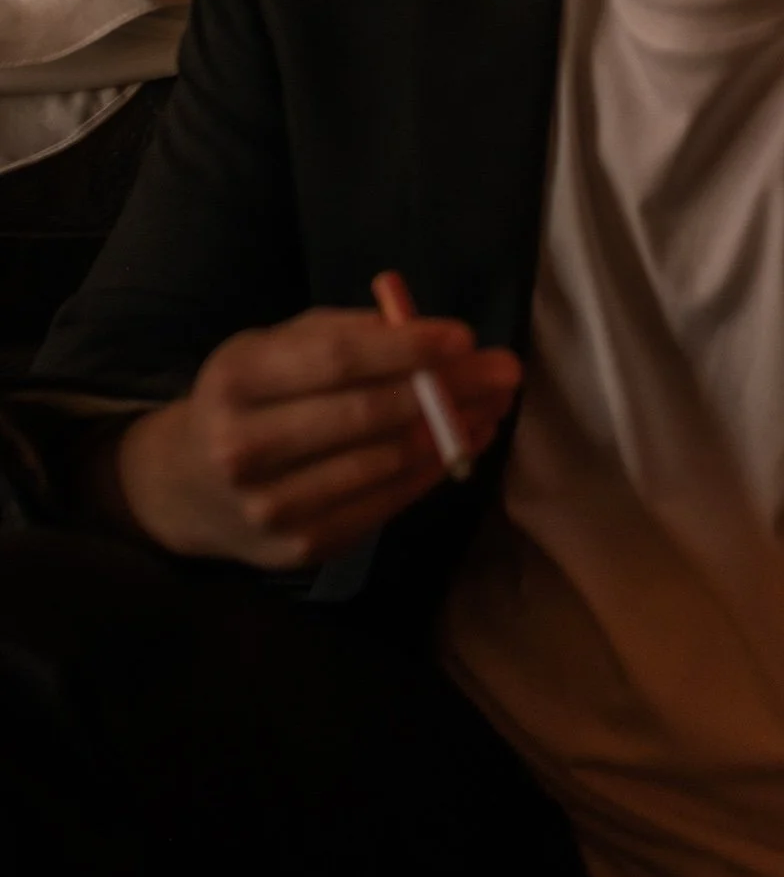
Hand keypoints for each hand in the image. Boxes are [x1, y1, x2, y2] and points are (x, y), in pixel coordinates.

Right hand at [105, 306, 521, 569]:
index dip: (407, 348)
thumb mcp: (273, 346)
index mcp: (238, 379)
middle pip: (368, 414)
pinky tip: (464, 444)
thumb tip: (423, 328)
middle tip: (505, 371)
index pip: (337, 362)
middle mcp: (245, 447)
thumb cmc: (247, 397)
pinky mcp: (301, 548)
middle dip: (449, 389)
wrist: (184, 487)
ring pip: (383, 463)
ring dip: (453, 432)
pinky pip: (384, 504)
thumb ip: (342, 333)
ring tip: (495, 405)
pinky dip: (431, 471)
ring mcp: (272, 506)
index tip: (465, 337)